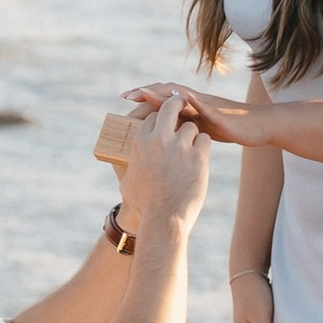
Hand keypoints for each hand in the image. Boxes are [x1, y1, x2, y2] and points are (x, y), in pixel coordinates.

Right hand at [120, 94, 210, 240]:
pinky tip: (200, 155)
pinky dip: (203, 146)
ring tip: (191, 148)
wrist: (163, 219)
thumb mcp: (127, 182)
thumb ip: (127, 167)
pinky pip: (204, 140)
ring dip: (192, 135)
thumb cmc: (144, 205)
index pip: (152, 116)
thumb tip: (118, 164)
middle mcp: (159, 140)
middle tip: (184, 105)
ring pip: (191, 126)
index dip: (160, 117)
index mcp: (141, 142)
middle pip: (171, 107)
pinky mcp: (197, 156)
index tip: (166, 121)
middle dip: (178, 103)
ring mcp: (179, 146)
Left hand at [128, 82, 260, 147]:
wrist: (256, 125)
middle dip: (146, 92)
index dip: (143, 97)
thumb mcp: (200, 127)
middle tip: (127, 95)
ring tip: (146, 92)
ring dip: (164, 93)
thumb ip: (182, 128)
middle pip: (167, 93)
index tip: (124, 99)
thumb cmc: (228, 127)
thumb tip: (163, 135)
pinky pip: (207, 107)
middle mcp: (195, 102)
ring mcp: (208, 105)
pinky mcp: (221, 114)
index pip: (162, 99)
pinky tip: (185, 99)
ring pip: (183, 96)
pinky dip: (195, 102)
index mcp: (188, 107)